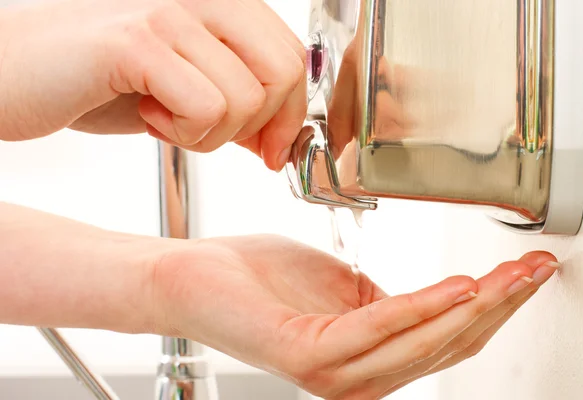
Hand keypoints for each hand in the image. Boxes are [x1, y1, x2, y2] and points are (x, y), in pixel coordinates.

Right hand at [0, 0, 305, 170]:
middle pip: (282, 72)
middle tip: (210, 135)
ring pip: (245, 100)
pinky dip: (182, 133)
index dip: (290, 114)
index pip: (291, 57)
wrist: (16, 73)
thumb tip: (280, 136)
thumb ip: (236, 106)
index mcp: (219, 2)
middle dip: (258, 126)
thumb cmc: (98, 81)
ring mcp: (169, 12)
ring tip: (164, 119)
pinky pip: (205, 109)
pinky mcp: (137, 42)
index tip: (269, 150)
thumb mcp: (184, 91)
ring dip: (208, 134)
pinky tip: (147, 115)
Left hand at [152, 234, 558, 398]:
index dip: (494, 308)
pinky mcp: (308, 354)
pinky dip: (421, 308)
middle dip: (499, 307)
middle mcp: (355, 376)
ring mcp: (333, 372)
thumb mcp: (341, 287)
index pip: (446, 339)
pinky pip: (378, 329)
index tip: (526, 273)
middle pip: (445, 344)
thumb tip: (429, 299)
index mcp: (366, 358)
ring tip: (507, 277)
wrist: (195, 277)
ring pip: (421, 341)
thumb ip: (386, 302)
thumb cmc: (261, 279)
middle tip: (534, 271)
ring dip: (472, 307)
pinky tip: (454, 287)